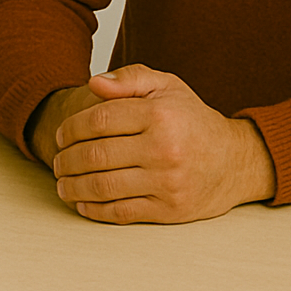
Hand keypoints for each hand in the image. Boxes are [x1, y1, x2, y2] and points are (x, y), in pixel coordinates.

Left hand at [51, 65, 276, 224]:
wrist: (234, 161)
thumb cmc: (192, 120)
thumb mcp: (166, 86)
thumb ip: (129, 78)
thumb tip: (93, 83)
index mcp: (159, 115)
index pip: (99, 121)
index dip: (71, 128)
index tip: (60, 134)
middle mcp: (164, 149)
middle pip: (97, 155)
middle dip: (67, 160)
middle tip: (57, 161)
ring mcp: (167, 183)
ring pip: (104, 187)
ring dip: (74, 187)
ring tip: (63, 183)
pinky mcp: (169, 210)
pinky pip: (122, 212)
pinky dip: (95, 210)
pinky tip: (82, 203)